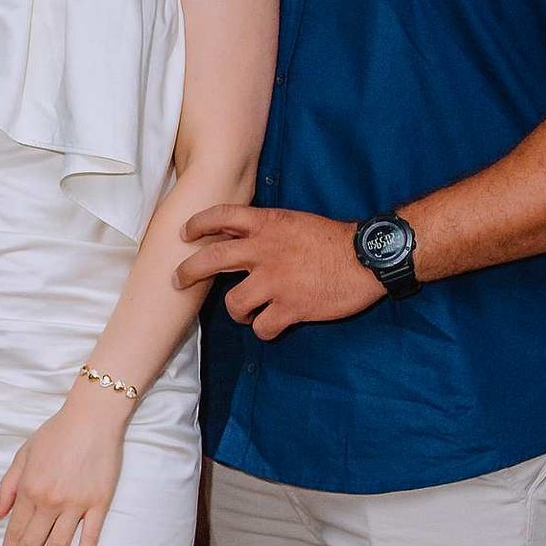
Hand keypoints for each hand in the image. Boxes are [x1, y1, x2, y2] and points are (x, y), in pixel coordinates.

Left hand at [0, 385, 128, 545]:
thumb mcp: (22, 455)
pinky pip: (90, 535)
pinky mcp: (99, 503)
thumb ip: (7, 487)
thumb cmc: (55, 434)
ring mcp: (76, 504)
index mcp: (29, 489)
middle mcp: (50, 501)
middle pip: (33, 543)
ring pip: (59, 545)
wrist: (92, 418)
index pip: (15, 530)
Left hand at [175, 204, 382, 337]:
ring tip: (249, 312)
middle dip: (188, 271)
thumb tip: (241, 238)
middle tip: (179, 279)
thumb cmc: (334, 240)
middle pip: (211, 259)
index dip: (198, 223)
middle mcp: (264, 251)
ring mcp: (275, 281)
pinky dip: (265, 330)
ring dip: (238, 312)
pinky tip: (273, 325)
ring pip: (234, 304)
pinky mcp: (290, 307)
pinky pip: (262, 328)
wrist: (366, 258)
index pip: (222, 216)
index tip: (185, 233)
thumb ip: (267, 230)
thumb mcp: (296, 222)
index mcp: (268, 224)